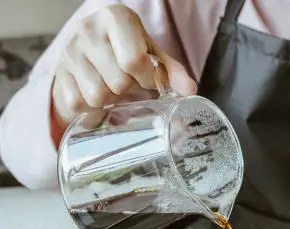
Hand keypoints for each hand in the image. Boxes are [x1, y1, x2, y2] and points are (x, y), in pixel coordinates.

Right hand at [51, 5, 196, 128]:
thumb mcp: (152, 55)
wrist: (88, 51)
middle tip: (128, 82)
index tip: (148, 78)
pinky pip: (80, 104)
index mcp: (116, 18)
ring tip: (111, 86)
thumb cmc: (126, 51)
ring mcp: (69, 51)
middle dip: (129, 89)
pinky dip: (92, 107)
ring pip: (98, 96)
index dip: (146, 78)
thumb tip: (190, 91)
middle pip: (118, 82)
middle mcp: (88, 29)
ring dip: (110, 99)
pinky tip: (95, 92)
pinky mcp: (58, 73)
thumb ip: (173, 72)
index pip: (134, 60)